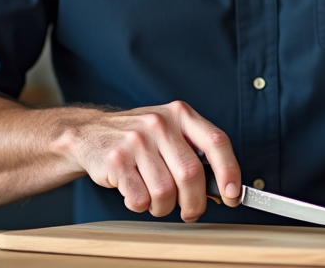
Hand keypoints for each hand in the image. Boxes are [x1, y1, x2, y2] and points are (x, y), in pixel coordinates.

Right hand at [55, 100, 240, 221]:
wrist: (90, 133)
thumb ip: (194, 152)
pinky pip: (140, 199)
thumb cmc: (139, 138)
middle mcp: (160, 123)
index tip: (233, 195)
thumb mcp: (169, 131)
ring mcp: (136, 141)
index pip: (216, 141)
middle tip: (190, 211)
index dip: (230, 171)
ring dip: (164, 207)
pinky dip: (141, 206)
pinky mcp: (116, 160)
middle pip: (191, 174)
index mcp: (180, 114)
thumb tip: (224, 188)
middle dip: (195, 203)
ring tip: (156, 200)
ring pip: (165, 192)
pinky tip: (136, 193)